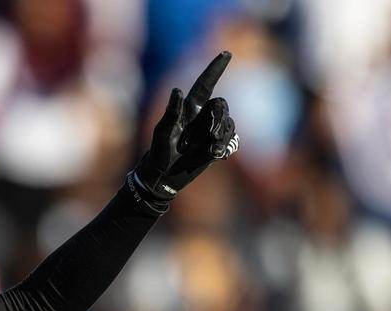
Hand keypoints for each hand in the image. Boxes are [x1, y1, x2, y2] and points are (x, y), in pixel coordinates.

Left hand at [132, 51, 238, 202]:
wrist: (163, 177)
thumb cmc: (159, 152)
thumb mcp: (162, 132)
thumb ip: (171, 111)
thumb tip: (177, 90)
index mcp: (188, 109)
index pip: (205, 84)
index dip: (215, 69)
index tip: (226, 53)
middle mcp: (201, 116)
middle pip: (222, 105)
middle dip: (219, 119)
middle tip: (209, 136)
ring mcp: (209, 130)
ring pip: (229, 123)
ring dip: (221, 136)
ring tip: (209, 150)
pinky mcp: (216, 144)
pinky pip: (231, 138)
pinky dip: (225, 146)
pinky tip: (214, 155)